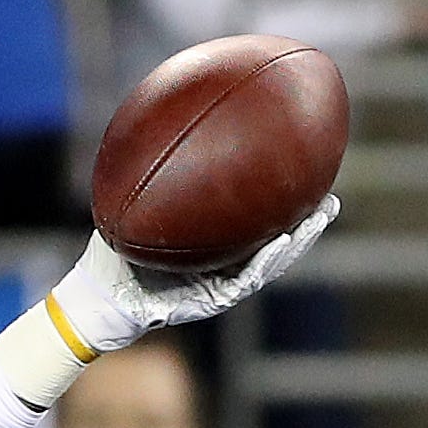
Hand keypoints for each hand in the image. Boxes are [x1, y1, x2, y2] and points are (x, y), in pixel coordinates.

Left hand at [51, 195, 336, 352]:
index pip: (254, 220)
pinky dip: (266, 261)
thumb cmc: (111, 253)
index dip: (281, 202)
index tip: (304, 175)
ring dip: (299, 240)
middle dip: (305, 220)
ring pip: (271, 261)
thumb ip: (148, 177)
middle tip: (331, 197)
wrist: (96, 299)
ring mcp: (220, 282)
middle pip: (274, 239)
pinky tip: (282, 241)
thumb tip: (156, 128)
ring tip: (321, 216)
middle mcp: (222, 262)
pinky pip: (245, 279)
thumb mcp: (132, 208)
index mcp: (212, 243)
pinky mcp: (211, 300)